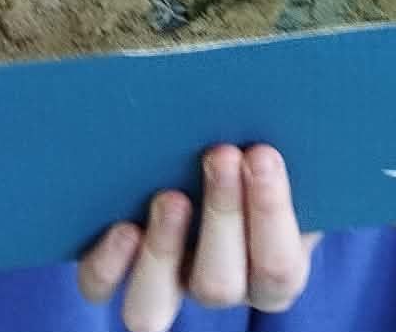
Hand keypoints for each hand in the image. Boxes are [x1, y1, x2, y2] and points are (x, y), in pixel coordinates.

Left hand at [78, 146, 318, 330]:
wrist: (206, 140)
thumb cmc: (255, 134)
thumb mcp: (277, 136)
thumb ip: (280, 131)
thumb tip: (294, 88)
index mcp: (274, 264)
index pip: (279, 267)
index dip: (271, 214)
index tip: (263, 152)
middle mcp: (219, 285)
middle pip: (218, 286)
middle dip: (222, 214)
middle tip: (222, 153)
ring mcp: (164, 284)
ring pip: (154, 307)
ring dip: (162, 252)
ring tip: (169, 197)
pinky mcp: (115, 269)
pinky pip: (101, 287)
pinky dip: (109, 263)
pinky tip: (122, 226)